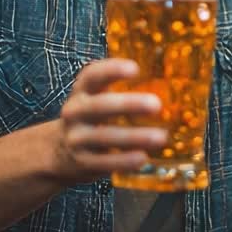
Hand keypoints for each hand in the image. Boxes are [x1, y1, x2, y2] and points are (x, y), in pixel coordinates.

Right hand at [51, 58, 165, 184]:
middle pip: (99, 106)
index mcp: (82, 91)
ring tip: (160, 137)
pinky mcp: (82, 162)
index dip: (111, 70)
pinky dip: (124, 161)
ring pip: (104, 136)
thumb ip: (122, 91)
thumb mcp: (97, 98)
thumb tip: (172, 86)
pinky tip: (143, 158)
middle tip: (156, 104)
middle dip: (128, 104)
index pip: (92, 75)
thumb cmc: (92, 118)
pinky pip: (104, 162)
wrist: (59, 152)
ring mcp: (76, 138)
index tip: (135, 69)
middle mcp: (75, 112)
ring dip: (134, 137)